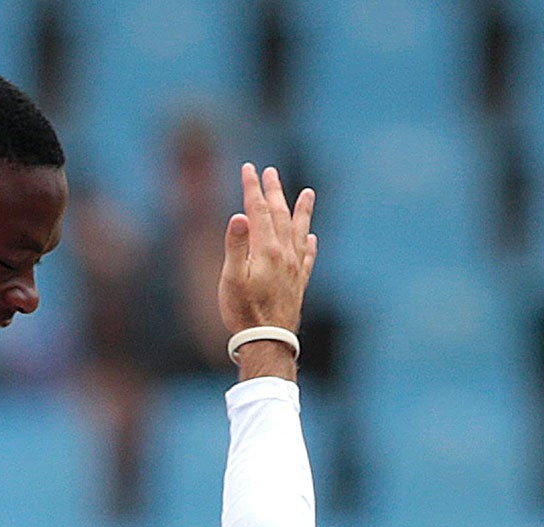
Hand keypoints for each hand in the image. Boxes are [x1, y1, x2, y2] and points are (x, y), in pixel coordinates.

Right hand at [218, 164, 316, 340]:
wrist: (268, 340)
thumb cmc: (243, 311)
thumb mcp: (231, 278)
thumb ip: (235, 246)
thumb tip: (239, 216)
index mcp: (266, 250)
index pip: (259, 210)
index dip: (252, 188)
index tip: (249, 168)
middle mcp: (285, 254)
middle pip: (281, 215)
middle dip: (274, 191)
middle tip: (270, 172)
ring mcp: (295, 268)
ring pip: (300, 231)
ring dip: (302, 210)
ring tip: (308, 193)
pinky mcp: (299, 283)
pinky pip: (308, 257)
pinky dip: (310, 244)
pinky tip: (312, 238)